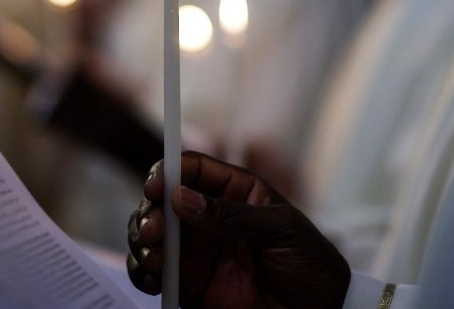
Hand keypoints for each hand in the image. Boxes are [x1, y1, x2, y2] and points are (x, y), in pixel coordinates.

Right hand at [127, 151, 349, 307]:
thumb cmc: (311, 265)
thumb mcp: (281, 231)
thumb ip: (232, 216)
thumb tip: (183, 198)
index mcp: (234, 192)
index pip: (192, 169)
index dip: (169, 172)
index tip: (156, 187)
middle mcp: (208, 217)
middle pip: (163, 200)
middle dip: (150, 211)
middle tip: (153, 231)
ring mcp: (196, 250)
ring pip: (151, 234)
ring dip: (142, 241)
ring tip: (153, 258)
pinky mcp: (188, 283)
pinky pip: (152, 273)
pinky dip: (142, 272)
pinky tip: (151, 276)